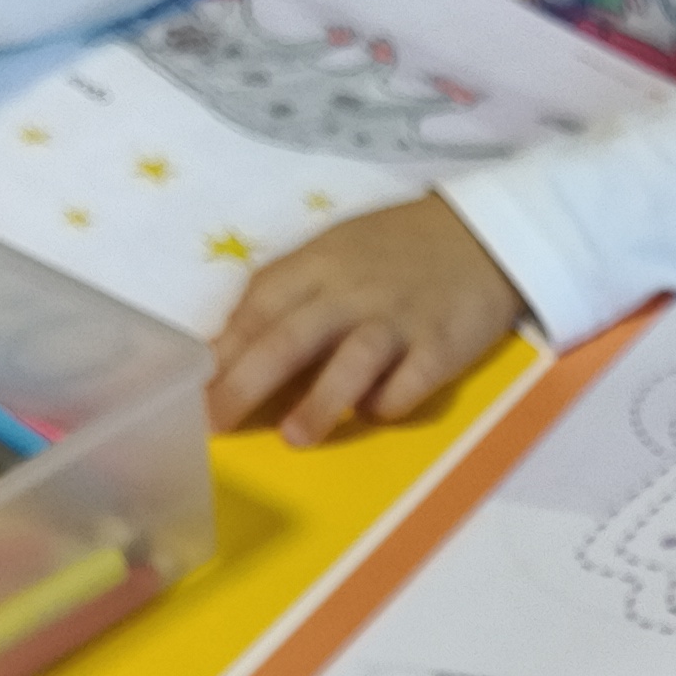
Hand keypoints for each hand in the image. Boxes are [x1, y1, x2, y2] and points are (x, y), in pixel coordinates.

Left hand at [206, 194, 526, 444]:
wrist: (481, 237)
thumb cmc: (395, 251)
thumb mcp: (334, 254)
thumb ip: (288, 295)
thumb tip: (230, 350)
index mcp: (318, 264)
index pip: (260, 306)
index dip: (225, 349)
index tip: (194, 389)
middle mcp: (353, 291)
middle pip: (292, 337)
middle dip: (249, 382)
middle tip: (218, 424)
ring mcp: (399, 319)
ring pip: (352, 361)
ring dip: (320, 401)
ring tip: (293, 438)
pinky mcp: (442, 346)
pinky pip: (411, 381)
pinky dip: (390, 401)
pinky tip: (375, 415)